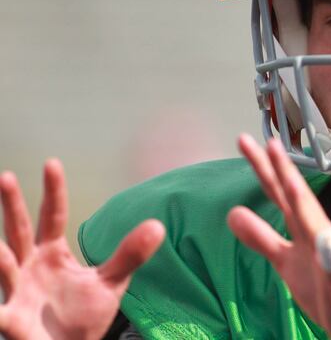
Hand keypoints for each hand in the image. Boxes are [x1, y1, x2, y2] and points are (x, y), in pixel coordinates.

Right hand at [0, 159, 164, 339]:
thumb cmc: (85, 315)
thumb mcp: (112, 282)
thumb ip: (129, 254)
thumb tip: (158, 225)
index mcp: (52, 254)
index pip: (51, 216)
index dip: (52, 191)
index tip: (52, 163)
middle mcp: (30, 267)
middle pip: (19, 231)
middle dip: (12, 206)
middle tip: (7, 177)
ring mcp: (18, 293)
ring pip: (5, 269)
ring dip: (0, 258)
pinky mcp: (14, 322)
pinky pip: (0, 316)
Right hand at [227, 134, 330, 338]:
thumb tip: (325, 238)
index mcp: (320, 236)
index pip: (298, 196)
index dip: (284, 170)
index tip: (271, 144)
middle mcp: (311, 234)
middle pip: (285, 191)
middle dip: (267, 164)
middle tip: (248, 139)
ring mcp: (302, 247)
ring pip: (278, 207)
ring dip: (262, 182)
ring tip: (247, 158)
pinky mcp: (294, 265)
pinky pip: (269, 241)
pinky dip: (253, 229)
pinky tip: (238, 218)